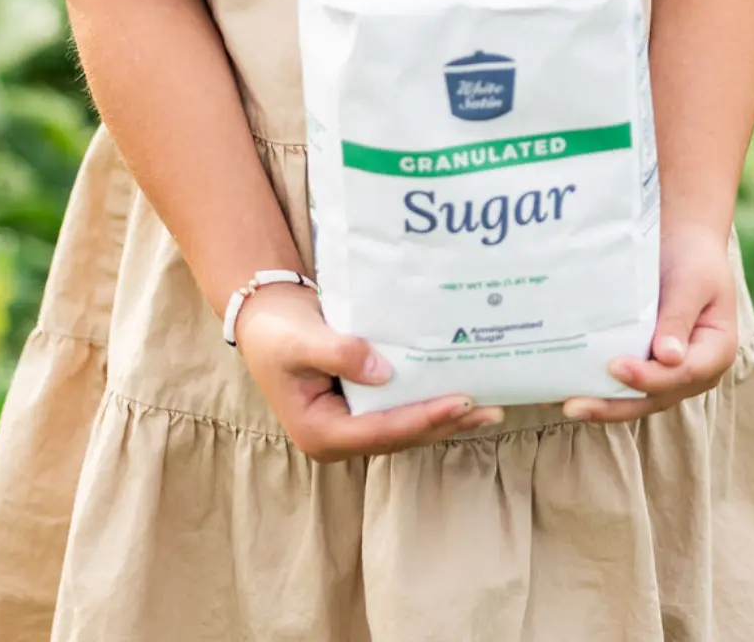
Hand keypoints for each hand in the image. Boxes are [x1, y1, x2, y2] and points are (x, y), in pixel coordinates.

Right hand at [233, 283, 504, 462]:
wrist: (264, 317)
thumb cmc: (277, 331)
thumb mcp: (301, 340)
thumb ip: (339, 353)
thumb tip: (384, 372)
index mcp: (320, 432)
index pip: (382, 430)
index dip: (423, 418)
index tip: (461, 403)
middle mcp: (339, 437)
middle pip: (401, 435)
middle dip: (445, 423)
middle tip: (490, 409)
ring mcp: (351, 424)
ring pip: (405, 426)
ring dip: (444, 418)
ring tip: (489, 407)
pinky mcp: (360, 407)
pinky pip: (401, 410)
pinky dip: (429, 402)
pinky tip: (458, 393)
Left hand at [561, 220, 738, 422]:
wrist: (684, 243)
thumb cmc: (694, 259)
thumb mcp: (692, 282)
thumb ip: (680, 317)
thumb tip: (669, 358)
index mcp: (714, 352)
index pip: (682, 374)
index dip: (649, 377)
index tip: (615, 366)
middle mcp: (692, 371)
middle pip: (654, 398)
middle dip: (614, 405)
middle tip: (574, 405)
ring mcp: (668, 372)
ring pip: (636, 398)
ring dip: (602, 403)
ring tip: (566, 404)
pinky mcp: (645, 363)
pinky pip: (624, 383)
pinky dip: (599, 387)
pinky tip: (568, 387)